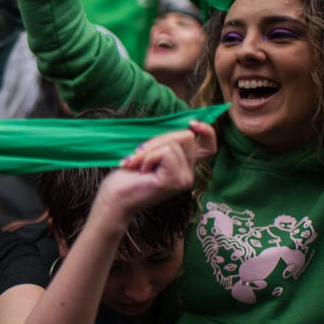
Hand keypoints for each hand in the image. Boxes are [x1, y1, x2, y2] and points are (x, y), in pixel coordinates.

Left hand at [96, 121, 216, 220]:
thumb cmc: (126, 177)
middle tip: (138, 154)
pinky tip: (142, 171)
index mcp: (184, 167)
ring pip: (174, 143)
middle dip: (158, 139)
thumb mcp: (149, 153)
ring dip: (149, 150)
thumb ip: (166, 144)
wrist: (114, 200)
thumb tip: (182, 124)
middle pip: (186, 136)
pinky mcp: (176, 181)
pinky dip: (148, 157)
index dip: (207, 132)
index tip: (193, 123)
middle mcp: (189, 174)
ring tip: (136, 164)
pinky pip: (165, 152)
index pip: (209, 148)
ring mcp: (185, 179)